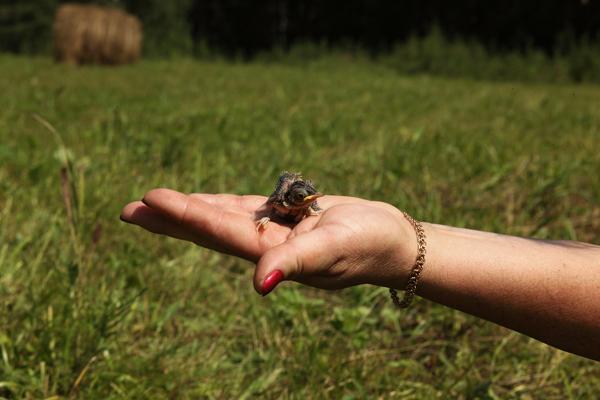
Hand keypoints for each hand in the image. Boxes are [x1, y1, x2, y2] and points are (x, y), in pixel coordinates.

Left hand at [120, 189, 416, 294]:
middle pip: (208, 228)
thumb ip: (293, 264)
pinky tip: (202, 201)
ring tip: (156, 202)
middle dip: (171, 219)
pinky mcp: (286, 219)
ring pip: (223, 217)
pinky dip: (222, 204)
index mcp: (270, 254)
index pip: (219, 232)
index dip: (185, 215)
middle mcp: (265, 245)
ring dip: (190, 210)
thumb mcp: (331, 252)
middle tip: (130, 210)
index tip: (150, 199)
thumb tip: (260, 285)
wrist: (390, 241)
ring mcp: (274, 232)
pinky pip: (247, 209)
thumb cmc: (367, 246)